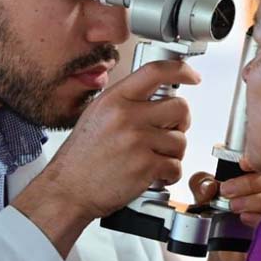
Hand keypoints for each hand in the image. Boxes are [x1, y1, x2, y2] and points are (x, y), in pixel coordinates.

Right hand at [13, 60, 198, 254]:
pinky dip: (169, 174)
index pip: (155, 72)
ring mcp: (137, 141)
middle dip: (180, 123)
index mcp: (114, 99)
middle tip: (169, 132)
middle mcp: (126, 116)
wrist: (67, 190)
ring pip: (180, 140)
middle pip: (179, 107)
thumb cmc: (81, 157)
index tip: (192, 76)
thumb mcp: (97, 115)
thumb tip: (157, 98)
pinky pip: (175, 166)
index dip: (181, 70)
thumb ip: (125, 103)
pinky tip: (154, 175)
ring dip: (172, 153)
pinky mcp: (145, 166)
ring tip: (154, 159)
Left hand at [188, 157, 260, 228]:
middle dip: (252, 183)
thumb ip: (201, 184)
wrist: (227, 247)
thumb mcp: (205, 195)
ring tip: (235, 206)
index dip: (260, 159)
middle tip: (227, 191)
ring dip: (259, 200)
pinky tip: (245, 219)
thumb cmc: (223, 212)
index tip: (241, 163)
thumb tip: (209, 186)